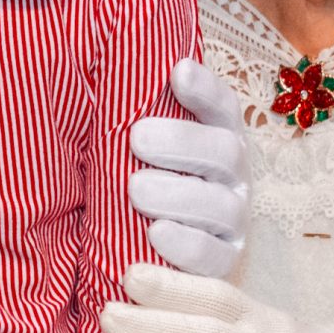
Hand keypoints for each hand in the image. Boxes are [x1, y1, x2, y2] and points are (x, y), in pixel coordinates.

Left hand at [128, 59, 249, 278]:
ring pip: (221, 206)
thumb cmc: (139, 183)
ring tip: (136, 189)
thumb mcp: (139, 151)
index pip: (221, 107)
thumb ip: (132, 118)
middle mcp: (233, 177)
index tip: (178, 72)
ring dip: (178, 195)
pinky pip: (212, 257)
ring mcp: (232, 221)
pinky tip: (156, 234)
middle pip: (225, 152)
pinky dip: (185, 245)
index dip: (204, 90)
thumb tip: (100, 70)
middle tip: (137, 138)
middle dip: (182, 142)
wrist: (146, 253)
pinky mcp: (223, 263)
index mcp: (217, 138)